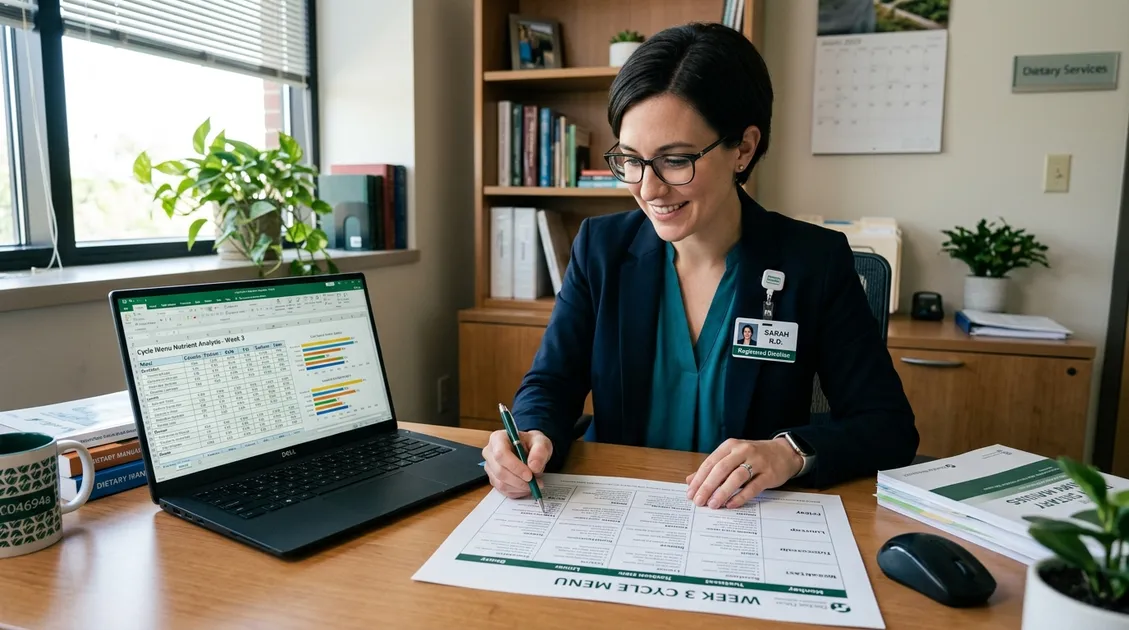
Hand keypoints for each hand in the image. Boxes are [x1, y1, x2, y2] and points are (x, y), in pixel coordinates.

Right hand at [482, 429, 552, 498]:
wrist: (530, 450)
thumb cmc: (532, 443)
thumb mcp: (541, 442)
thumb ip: (540, 452)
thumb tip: (534, 467)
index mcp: (498, 438)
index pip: (501, 454)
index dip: (515, 466)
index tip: (529, 475)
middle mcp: (490, 452)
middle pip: (500, 471)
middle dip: (519, 480)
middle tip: (536, 483)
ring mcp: (490, 467)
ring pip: (501, 483)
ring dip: (519, 487)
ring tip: (534, 484)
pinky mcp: (493, 479)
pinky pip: (503, 490)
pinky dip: (517, 491)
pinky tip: (526, 487)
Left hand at [684, 438, 802, 508]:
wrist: (785, 452)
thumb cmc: (754, 456)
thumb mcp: (732, 456)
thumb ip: (713, 468)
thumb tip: (690, 480)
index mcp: (730, 446)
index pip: (710, 462)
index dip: (699, 478)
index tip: (691, 493)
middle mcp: (743, 451)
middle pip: (721, 469)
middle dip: (707, 486)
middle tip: (699, 501)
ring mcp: (757, 462)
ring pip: (736, 477)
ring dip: (722, 492)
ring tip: (713, 504)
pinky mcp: (769, 474)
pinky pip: (753, 487)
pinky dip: (740, 497)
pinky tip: (730, 504)